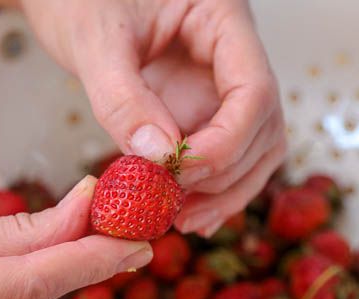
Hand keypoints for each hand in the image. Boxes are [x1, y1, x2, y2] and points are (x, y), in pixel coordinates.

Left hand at [11, 0, 286, 235]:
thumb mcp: (95, 40)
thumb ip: (124, 99)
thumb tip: (159, 157)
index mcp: (223, 19)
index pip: (255, 90)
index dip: (226, 141)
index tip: (181, 172)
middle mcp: (234, 56)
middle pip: (263, 126)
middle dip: (224, 172)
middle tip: (176, 203)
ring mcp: (221, 86)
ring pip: (254, 149)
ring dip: (225, 191)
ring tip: (183, 219)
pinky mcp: (202, 110)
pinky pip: (225, 156)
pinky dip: (211, 189)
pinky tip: (186, 212)